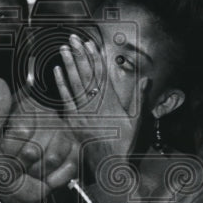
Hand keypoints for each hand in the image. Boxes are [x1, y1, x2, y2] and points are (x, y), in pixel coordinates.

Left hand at [0, 76, 77, 202]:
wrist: (14, 188)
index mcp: (24, 107)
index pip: (22, 129)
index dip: (10, 147)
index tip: (4, 149)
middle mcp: (47, 115)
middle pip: (35, 147)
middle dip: (22, 162)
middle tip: (17, 161)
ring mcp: (64, 133)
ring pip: (52, 158)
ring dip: (36, 171)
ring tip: (30, 166)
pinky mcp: (76, 151)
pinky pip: (66, 168)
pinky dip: (51, 179)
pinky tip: (44, 173)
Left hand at [54, 34, 148, 170]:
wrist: (110, 164)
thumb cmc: (124, 143)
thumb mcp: (137, 120)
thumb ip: (140, 98)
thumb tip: (146, 79)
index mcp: (112, 101)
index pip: (102, 74)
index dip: (95, 57)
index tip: (90, 43)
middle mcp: (96, 104)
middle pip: (87, 74)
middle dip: (80, 54)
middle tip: (73, 38)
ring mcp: (84, 112)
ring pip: (75, 83)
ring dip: (69, 64)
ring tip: (64, 48)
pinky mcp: (73, 120)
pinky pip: (66, 99)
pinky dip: (61, 84)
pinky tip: (57, 71)